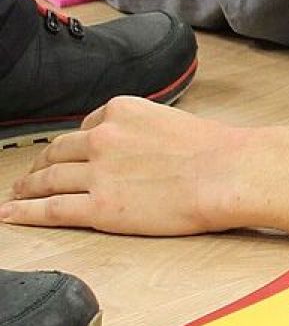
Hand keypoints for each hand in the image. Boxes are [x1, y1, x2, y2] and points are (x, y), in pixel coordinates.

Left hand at [2, 97, 250, 234]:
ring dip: (28, 189)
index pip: (88, 126)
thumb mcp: (177, 122)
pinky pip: (51, 210)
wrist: (230, 173)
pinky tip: (10, 215)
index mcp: (122, 111)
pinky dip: (25, 212)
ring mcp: (97, 173)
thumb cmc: (220, 151)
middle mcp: (102, 137)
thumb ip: (148, 132)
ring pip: (48, 180)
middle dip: (42, 165)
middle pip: (58, 151)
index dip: (77, 144)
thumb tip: (144, 151)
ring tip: (18, 197)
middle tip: (31, 177)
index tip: (71, 154)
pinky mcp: (99, 207)